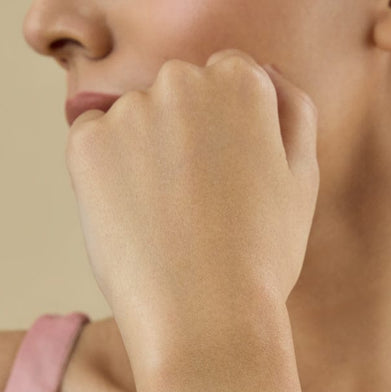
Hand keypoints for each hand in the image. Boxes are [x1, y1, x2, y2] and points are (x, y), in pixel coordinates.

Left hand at [64, 49, 319, 365]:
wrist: (206, 319)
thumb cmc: (261, 257)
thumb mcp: (302, 179)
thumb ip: (292, 111)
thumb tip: (265, 73)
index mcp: (243, 82)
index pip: (228, 81)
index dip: (228, 137)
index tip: (229, 183)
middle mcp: (184, 80)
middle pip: (179, 95)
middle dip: (186, 137)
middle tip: (201, 206)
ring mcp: (131, 110)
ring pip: (135, 121)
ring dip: (146, 156)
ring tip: (169, 221)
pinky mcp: (88, 144)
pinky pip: (96, 142)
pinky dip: (109, 174)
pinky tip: (136, 218)